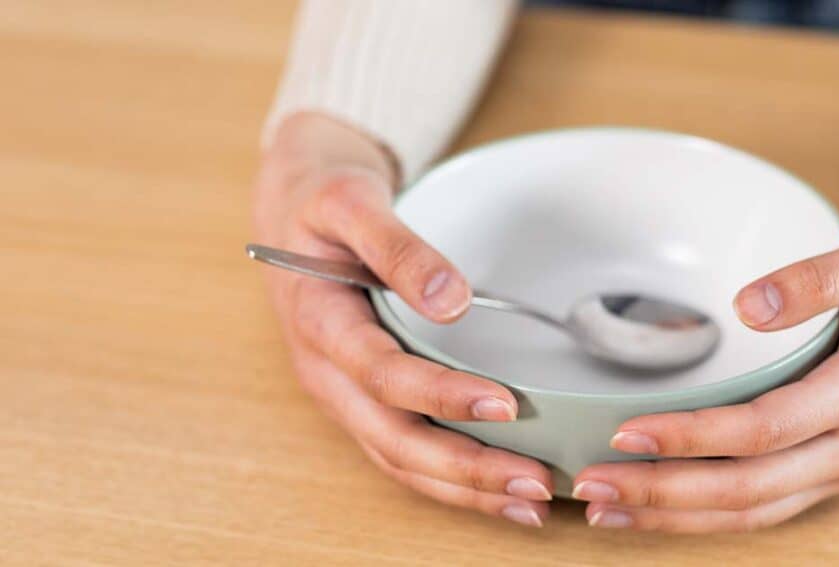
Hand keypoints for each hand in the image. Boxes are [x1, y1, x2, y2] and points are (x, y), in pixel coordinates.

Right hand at [254, 113, 552, 526]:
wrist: (291, 209)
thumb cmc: (323, 202)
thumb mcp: (351, 202)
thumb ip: (397, 248)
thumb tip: (450, 299)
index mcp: (319, 323)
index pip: (382, 374)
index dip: (441, 394)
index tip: (505, 404)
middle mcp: (326, 373)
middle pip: (393, 437)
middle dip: (465, 467)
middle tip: (535, 482)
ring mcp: (341, 394)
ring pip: (398, 459)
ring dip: (463, 487)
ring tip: (530, 502)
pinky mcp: (361, 400)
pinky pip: (400, 452)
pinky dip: (449, 478)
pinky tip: (498, 490)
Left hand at [572, 220, 838, 531]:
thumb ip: (818, 277)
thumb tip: (748, 305)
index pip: (762, 431)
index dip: (692, 437)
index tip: (626, 432)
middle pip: (745, 488)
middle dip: (663, 492)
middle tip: (591, 484)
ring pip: (750, 513)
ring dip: (675, 516)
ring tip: (604, 508)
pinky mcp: (829, 474)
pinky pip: (762, 510)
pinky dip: (705, 517)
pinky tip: (656, 509)